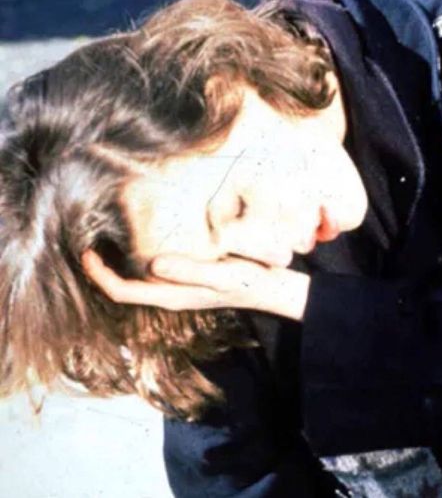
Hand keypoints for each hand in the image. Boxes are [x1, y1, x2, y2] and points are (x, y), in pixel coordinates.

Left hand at [81, 250, 310, 320]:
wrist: (268, 287)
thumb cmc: (248, 281)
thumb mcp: (222, 276)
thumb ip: (190, 271)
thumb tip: (154, 264)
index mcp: (171, 295)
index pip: (123, 291)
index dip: (99, 274)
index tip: (87, 250)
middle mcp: (168, 292)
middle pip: (123, 285)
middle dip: (102, 266)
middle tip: (92, 236)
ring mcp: (175, 285)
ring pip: (134, 277)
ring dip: (118, 260)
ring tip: (109, 232)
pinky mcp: (184, 276)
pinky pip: (150, 268)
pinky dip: (137, 254)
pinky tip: (142, 234)